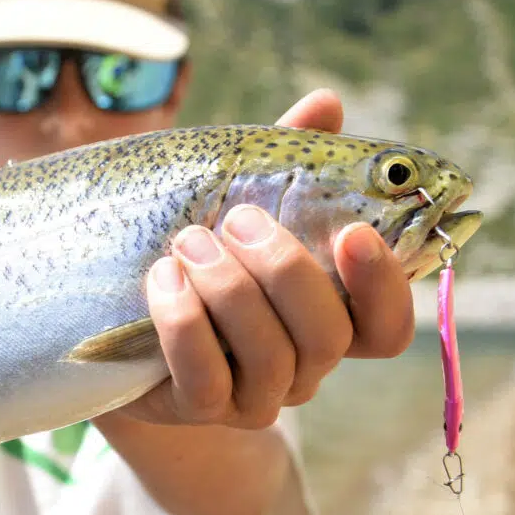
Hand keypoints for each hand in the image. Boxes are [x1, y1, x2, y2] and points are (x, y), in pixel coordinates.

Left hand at [117, 89, 415, 428]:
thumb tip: (327, 103)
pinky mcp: (199, 411)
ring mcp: (256, 396)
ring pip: (269, 357)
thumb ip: (290, 159)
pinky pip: (205, 382)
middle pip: (328, 337)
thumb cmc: (206, 250)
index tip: (352, 231)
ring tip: (191, 238)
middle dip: (286, 272)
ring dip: (230, 290)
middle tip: (240, 220)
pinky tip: (163, 277)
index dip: (384, 286)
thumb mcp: (247, 200)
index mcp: (331, 317)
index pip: (388, 327)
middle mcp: (305, 365)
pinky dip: (184, 324)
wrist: (126, 317)